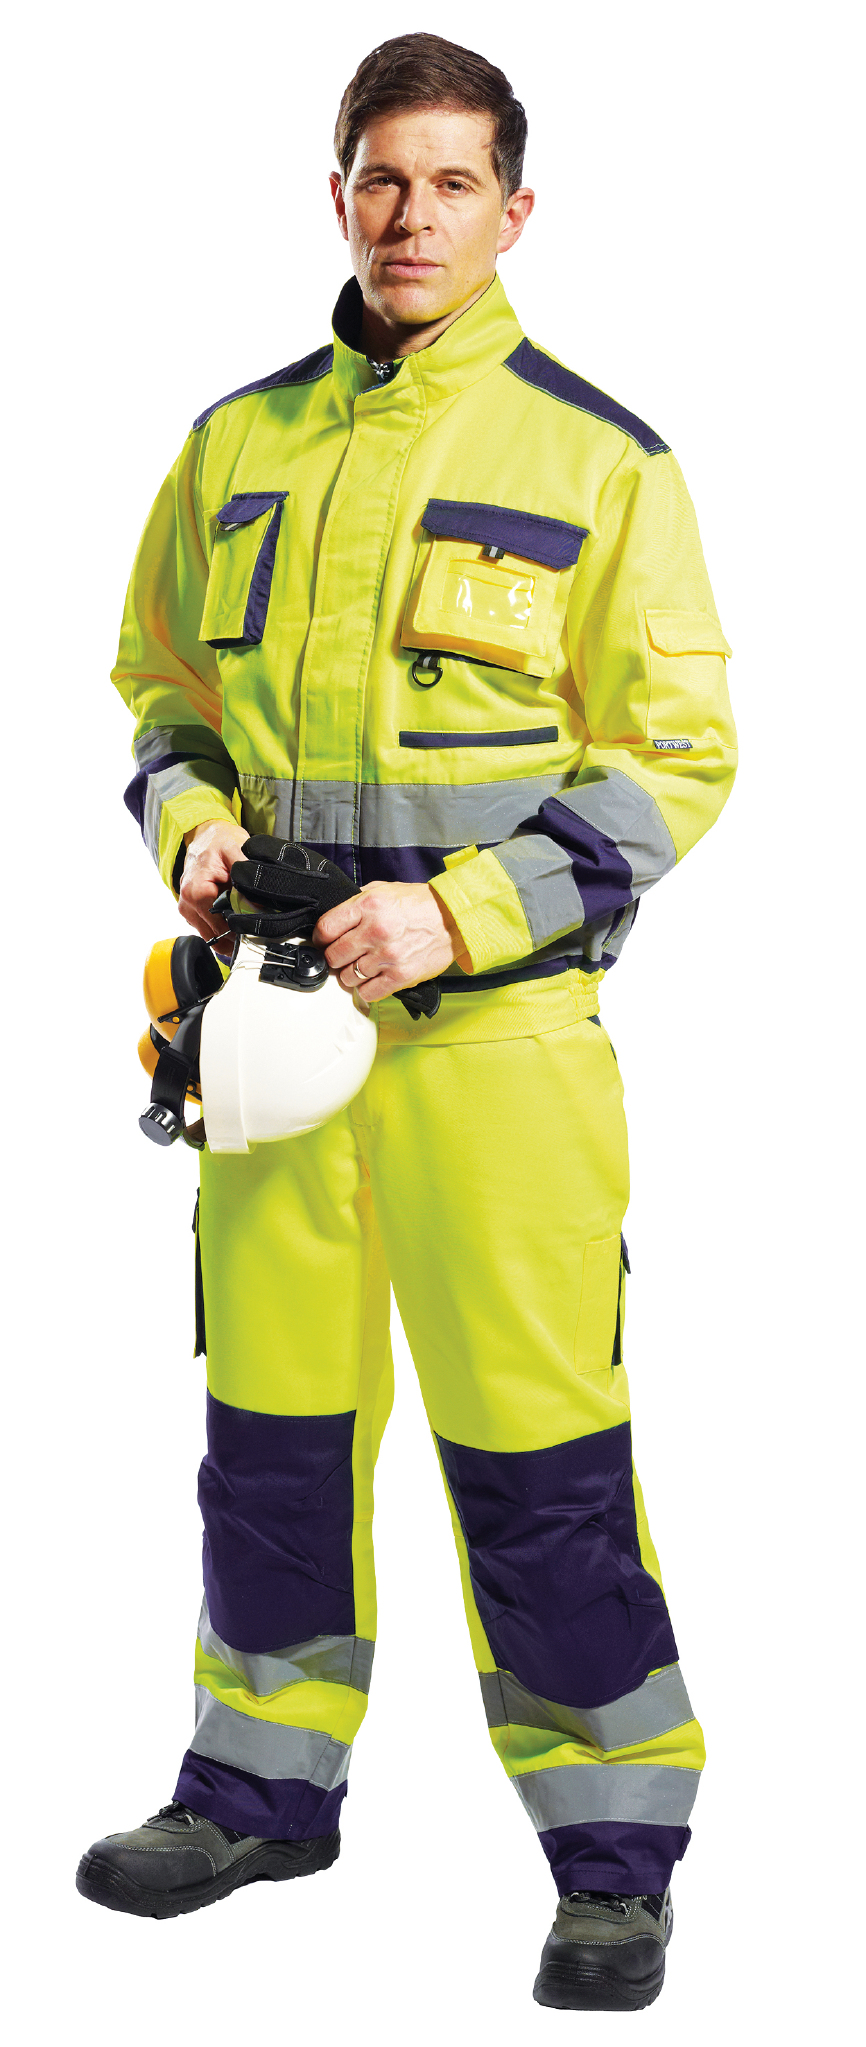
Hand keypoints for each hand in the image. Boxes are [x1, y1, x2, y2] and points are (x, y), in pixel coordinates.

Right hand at [178, 818, 248, 940]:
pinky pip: (208, 928)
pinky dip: (223, 927)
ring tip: (247, 923)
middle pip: (215, 935)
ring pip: (212, 936)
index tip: (257, 928)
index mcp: (196, 892)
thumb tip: (259, 903)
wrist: (206, 835)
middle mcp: (187, 904)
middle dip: (237, 935)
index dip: (241, 929)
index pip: (220, 926)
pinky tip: (235, 918)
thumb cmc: (219, 842)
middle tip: (256, 930)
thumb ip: (248, 875)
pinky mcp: (190, 912)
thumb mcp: (237, 851)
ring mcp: (187, 910)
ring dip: (230, 934)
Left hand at [314, 881, 468, 1001]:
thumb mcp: (385, 890)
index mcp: (368, 905)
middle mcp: (375, 930)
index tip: (324, 942)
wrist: (455, 919)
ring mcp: (387, 955)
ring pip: (348, 977)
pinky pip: (368, 992)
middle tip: (343, 956)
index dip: (320, 938)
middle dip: (335, 957)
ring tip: (361, 967)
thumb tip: (337, 918)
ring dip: (350, 975)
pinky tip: (372, 979)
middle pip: (334, 955)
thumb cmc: (421, 905)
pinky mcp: (400, 976)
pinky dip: (366, 989)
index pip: (326, 928)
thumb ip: (358, 901)